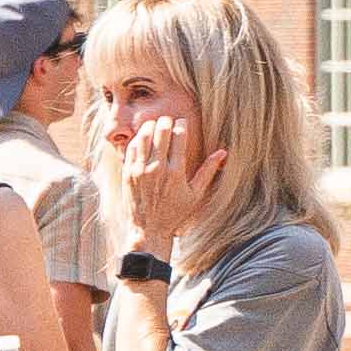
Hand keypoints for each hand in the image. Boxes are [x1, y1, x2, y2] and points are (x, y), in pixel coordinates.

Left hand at [118, 118, 229, 251]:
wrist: (148, 229)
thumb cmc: (175, 213)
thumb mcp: (196, 194)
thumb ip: (208, 171)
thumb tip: (223, 152)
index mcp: (176, 172)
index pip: (178, 136)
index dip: (181, 124)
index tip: (182, 122)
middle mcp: (156, 169)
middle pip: (161, 132)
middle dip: (166, 121)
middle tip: (169, 120)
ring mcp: (139, 171)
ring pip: (144, 137)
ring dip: (150, 126)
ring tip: (156, 125)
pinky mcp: (127, 174)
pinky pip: (131, 148)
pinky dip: (137, 138)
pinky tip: (143, 137)